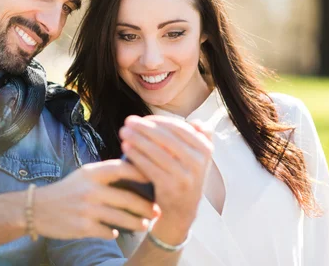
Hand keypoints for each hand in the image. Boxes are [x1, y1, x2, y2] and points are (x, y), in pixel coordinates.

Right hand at [33, 159, 157, 239]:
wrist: (37, 209)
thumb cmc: (67, 190)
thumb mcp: (84, 175)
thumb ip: (106, 174)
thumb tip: (137, 175)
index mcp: (92, 173)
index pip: (123, 168)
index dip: (142, 173)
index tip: (157, 179)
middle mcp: (91, 189)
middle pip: (128, 198)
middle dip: (146, 206)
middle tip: (158, 211)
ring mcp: (87, 209)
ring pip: (122, 218)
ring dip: (137, 223)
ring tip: (145, 225)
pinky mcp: (83, 227)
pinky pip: (108, 232)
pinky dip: (114, 233)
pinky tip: (117, 232)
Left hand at [119, 116, 213, 241]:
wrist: (182, 210)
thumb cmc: (185, 175)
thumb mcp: (198, 157)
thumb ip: (200, 137)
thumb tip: (197, 122)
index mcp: (205, 149)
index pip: (178, 128)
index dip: (158, 121)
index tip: (142, 118)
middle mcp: (198, 162)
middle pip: (166, 138)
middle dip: (144, 127)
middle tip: (128, 121)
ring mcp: (185, 176)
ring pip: (156, 152)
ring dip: (137, 139)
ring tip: (123, 132)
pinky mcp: (170, 188)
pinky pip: (150, 167)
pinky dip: (136, 155)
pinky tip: (125, 147)